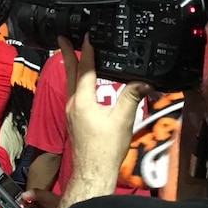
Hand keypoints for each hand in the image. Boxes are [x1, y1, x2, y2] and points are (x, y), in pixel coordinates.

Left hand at [57, 36, 151, 186]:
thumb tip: (144, 81)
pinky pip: (73, 92)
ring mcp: (71, 111)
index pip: (85, 70)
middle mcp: (72, 103)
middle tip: (62, 37)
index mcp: (83, 101)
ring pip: (70, 82)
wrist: (93, 171)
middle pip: (70, 72)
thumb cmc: (106, 149)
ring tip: (71, 53)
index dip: (88, 52)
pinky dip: (75, 80)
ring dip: (71, 66)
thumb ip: (131, 97)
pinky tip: (81, 81)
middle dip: (68, 53)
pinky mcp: (73, 119)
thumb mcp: (122, 120)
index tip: (88, 36)